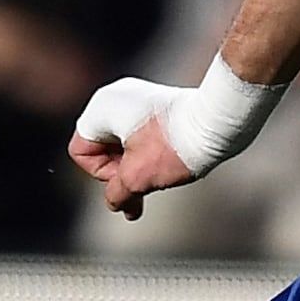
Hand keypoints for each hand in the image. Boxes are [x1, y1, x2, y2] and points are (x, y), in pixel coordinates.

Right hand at [71, 66, 274, 220]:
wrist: (218, 121)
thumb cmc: (176, 143)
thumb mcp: (137, 178)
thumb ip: (117, 194)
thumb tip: (116, 203)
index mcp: (102, 108)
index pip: (82, 152)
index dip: (101, 173)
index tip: (127, 178)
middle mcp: (117, 97)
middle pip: (102, 148)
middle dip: (121, 175)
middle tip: (142, 189)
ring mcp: (139, 98)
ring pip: (125, 143)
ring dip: (136, 168)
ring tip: (157, 184)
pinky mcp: (160, 104)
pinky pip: (143, 134)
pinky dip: (149, 154)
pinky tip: (165, 172)